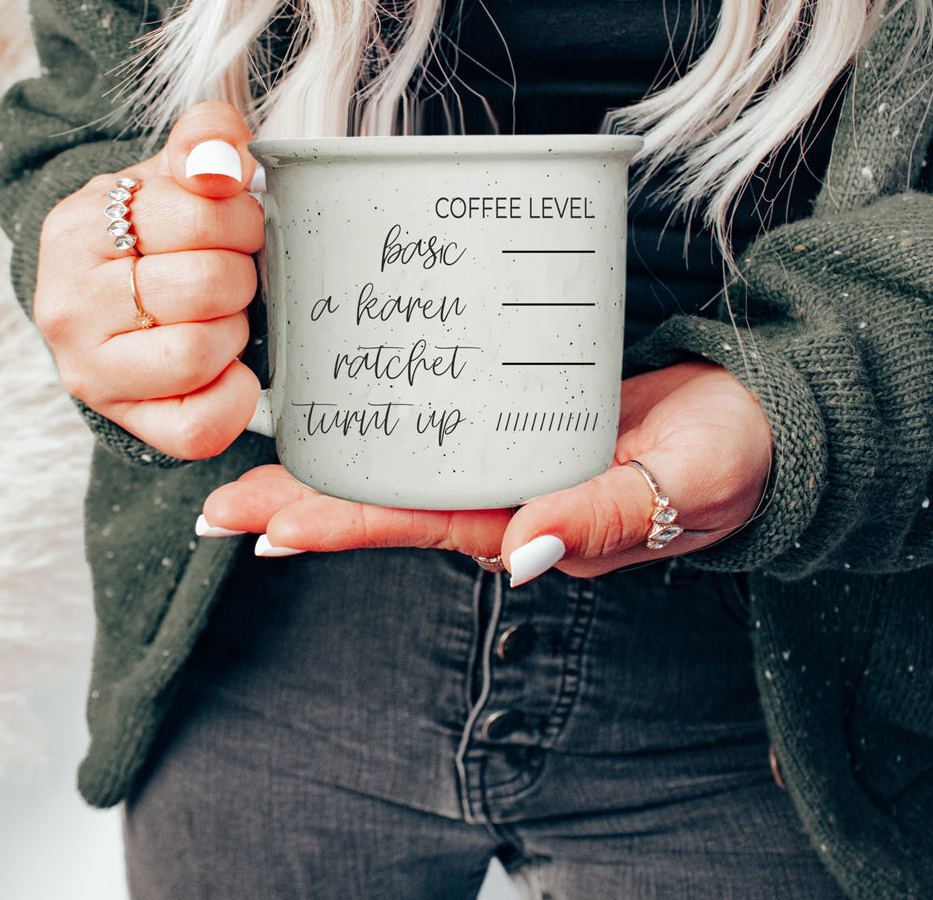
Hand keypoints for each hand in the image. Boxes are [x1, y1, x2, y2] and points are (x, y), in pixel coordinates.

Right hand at [34, 100, 264, 458]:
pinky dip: (233, 396)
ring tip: (219, 315)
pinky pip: (198, 425)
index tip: (232, 225)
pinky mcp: (122, 418)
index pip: (200, 217)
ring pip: (199, 353)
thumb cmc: (150, 230)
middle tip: (229, 272)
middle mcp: (68, 304)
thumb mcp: (169, 169)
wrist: (102, 292)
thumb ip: (204, 139)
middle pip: (207, 285)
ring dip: (233, 330)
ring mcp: (88, 369)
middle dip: (240, 275)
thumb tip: (219, 165)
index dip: (240, 219)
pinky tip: (228, 368)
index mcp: (78, 228)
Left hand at [201, 362, 771, 580]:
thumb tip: (524, 555)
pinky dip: (378, 428)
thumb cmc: (726, 456)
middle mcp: (503, 503)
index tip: (265, 529)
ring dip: (324, 472)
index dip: (340, 527)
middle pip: (385, 507)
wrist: (755, 422)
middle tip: (216, 508)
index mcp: (533, 524)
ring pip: (398, 472)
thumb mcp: (679, 484)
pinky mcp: (511, 424)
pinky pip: (433, 433)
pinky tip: (337, 416)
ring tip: (247, 468)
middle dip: (301, 507)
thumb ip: (606, 516)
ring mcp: (502, 466)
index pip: (417, 527)